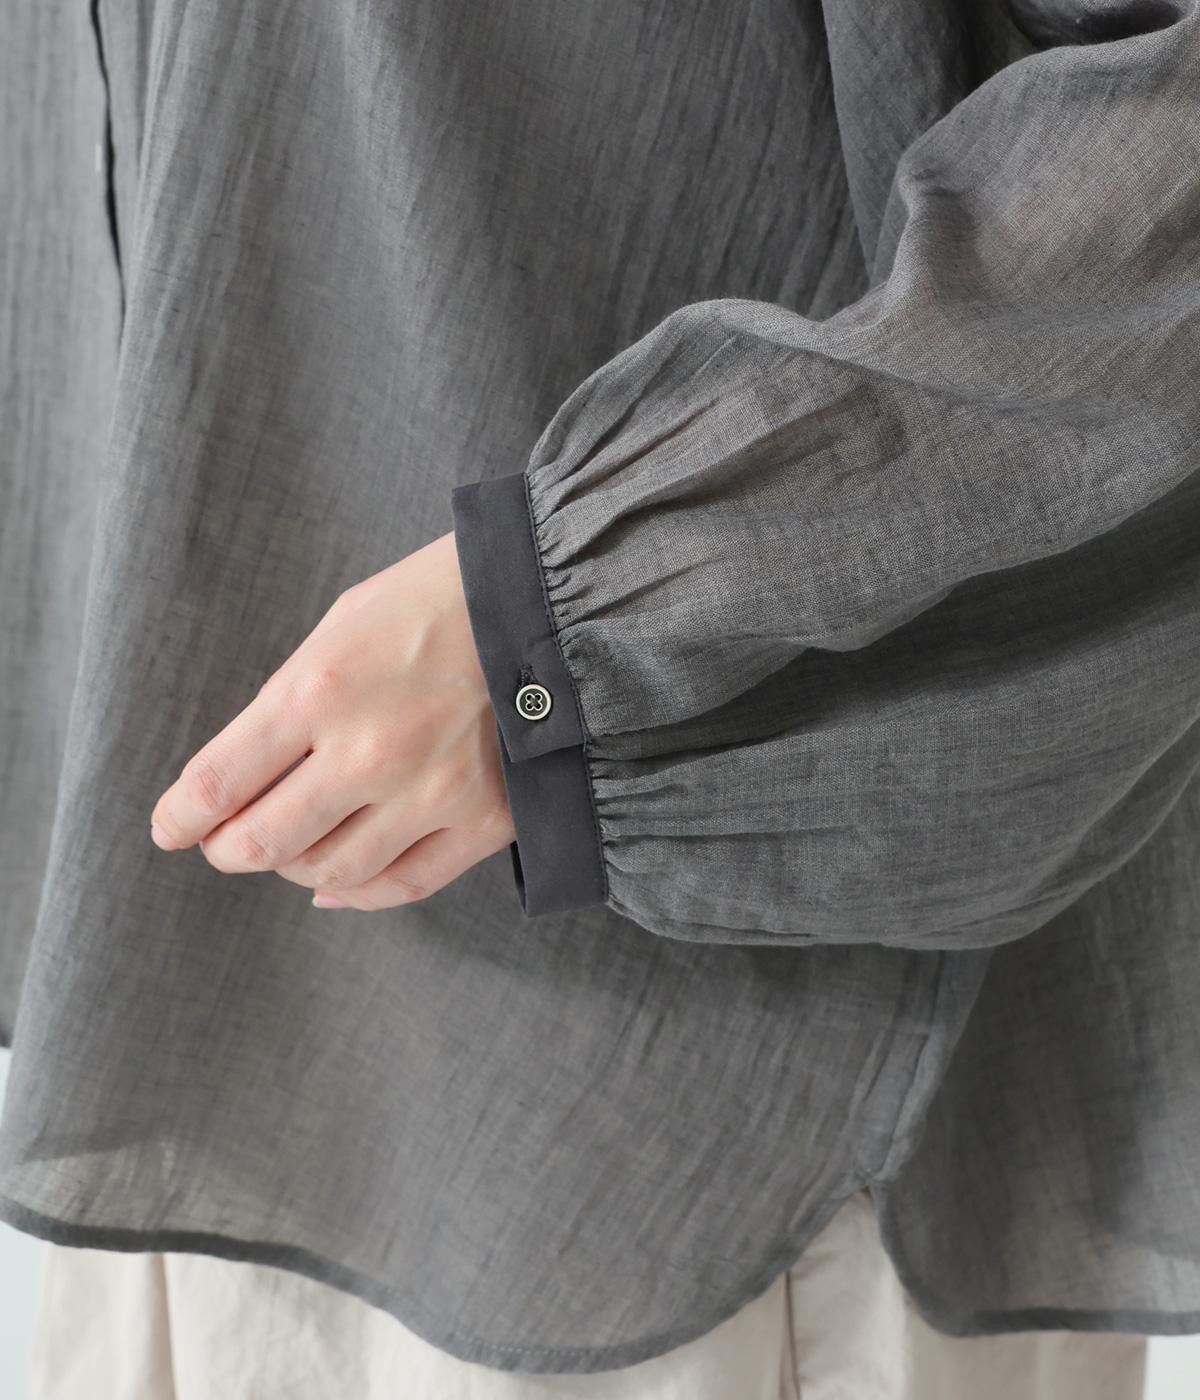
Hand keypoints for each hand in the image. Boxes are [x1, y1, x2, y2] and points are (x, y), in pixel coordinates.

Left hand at [149, 530, 515, 909]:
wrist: (541, 607)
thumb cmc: (431, 605)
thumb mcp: (340, 629)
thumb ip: (288, 705)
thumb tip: (245, 781)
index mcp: (319, 689)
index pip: (218, 780)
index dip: (180, 816)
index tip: (170, 828)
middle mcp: (369, 751)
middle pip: (263, 840)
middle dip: (227, 848)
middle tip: (223, 843)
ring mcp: (430, 792)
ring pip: (330, 872)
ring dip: (293, 868)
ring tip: (293, 849)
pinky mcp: (483, 819)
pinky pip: (404, 885)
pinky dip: (359, 895)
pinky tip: (338, 886)